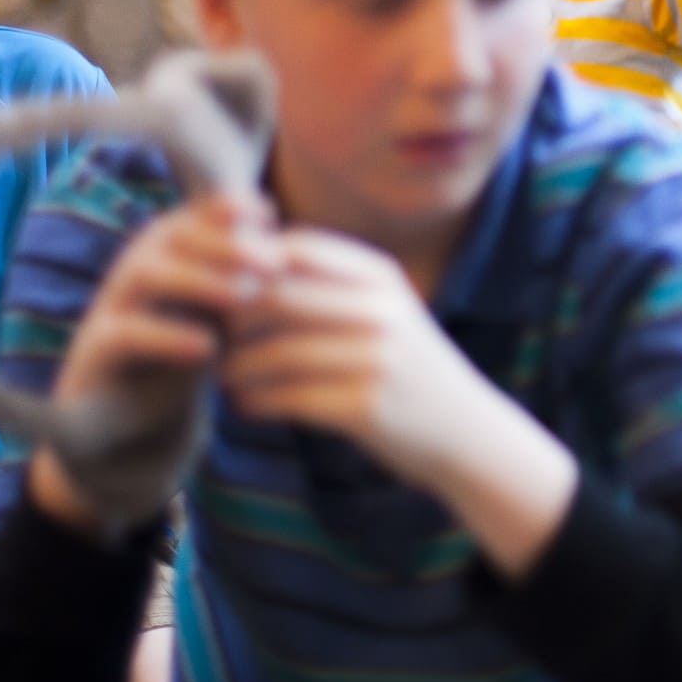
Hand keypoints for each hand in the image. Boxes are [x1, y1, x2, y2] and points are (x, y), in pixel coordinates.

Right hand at [30, 192, 276, 528]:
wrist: (129, 425)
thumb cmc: (187, 356)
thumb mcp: (224, 314)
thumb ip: (251, 280)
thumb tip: (309, 247)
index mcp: (165, 252)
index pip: (194, 214)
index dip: (228, 210)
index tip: (270, 216)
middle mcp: (134, 269)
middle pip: (171, 234)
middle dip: (223, 241)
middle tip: (271, 259)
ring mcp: (110, 307)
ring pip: (145, 273)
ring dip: (199, 279)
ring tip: (245, 296)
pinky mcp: (95, 353)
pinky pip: (125, 333)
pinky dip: (167, 335)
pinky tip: (207, 346)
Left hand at [217, 228, 519, 496]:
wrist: (467, 433)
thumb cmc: (407, 368)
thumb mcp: (384, 311)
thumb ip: (328, 286)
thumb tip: (238, 267)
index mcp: (382, 278)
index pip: (298, 248)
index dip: (250, 262)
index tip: (225, 288)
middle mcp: (381, 311)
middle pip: (279, 297)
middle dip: (234, 318)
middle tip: (214, 338)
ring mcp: (376, 359)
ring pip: (276, 351)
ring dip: (237, 367)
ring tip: (225, 377)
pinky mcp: (365, 407)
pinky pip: (287, 397)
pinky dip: (255, 401)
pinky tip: (246, 405)